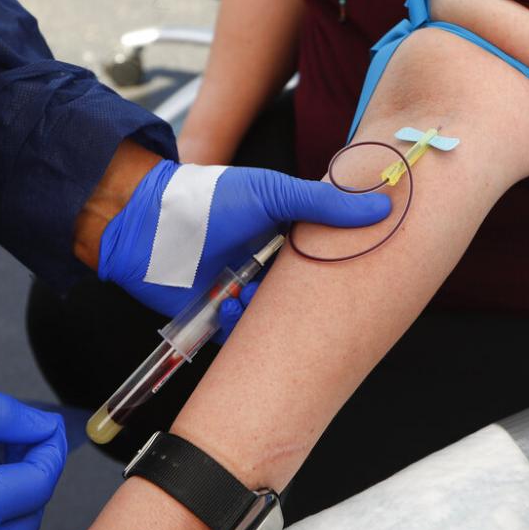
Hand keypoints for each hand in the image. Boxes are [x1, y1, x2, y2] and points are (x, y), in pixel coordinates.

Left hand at [98, 160, 389, 317]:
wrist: (147, 223)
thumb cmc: (208, 200)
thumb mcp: (273, 193)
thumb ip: (325, 205)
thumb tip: (381, 206)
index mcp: (281, 235)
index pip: (320, 259)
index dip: (338, 270)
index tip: (358, 277)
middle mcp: (262, 265)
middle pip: (299, 297)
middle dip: (307, 305)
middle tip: (313, 305)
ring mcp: (238, 290)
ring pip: (270, 320)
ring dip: (264, 313)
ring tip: (248, 293)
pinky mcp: (214, 314)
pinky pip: (237, 336)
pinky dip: (237, 326)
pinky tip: (227, 305)